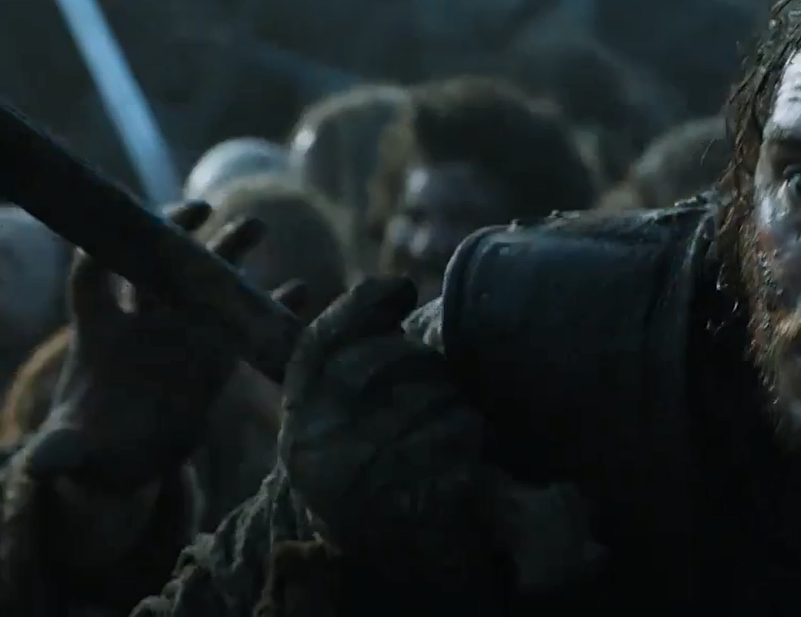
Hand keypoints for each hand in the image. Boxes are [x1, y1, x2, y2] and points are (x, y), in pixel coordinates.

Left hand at [25, 201, 306, 491]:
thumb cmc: (90, 447)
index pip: (93, 277)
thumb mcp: (73, 450)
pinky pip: (248, 319)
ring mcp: (183, 331)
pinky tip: (301, 290)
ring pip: (207, 278)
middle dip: (181, 232)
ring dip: (230, 249)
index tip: (125, 236)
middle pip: (158, 263)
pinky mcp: (217, 352)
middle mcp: (143, 320)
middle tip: (206, 207)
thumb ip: (61, 451)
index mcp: (100, 333)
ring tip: (257, 224)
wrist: (127, 458)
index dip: (102, 252)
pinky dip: (274, 305)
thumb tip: (42, 465)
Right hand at [279, 277, 487, 572]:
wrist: (372, 550)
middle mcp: (317, 447)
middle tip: (436, 365)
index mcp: (297, 417)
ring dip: (451, 395)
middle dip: (418, 356)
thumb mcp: (332, 414)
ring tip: (453, 406)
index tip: (401, 284)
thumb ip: (346, 358)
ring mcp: (359, 479)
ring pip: (426, 401)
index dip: (360, 305)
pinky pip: (453, 442)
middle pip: (377, 366)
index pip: (318, 346)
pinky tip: (467, 435)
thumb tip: (371, 287)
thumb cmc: (361, 458)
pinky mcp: (406, 504)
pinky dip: (468, 430)